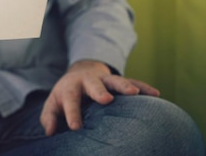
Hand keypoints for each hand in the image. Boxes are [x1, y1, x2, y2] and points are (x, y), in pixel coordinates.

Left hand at [40, 60, 160, 135]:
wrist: (80, 73)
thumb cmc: (66, 95)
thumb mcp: (53, 104)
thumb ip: (49, 118)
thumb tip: (50, 132)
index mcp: (71, 88)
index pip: (70, 100)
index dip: (72, 113)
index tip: (76, 127)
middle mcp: (88, 81)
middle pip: (93, 84)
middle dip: (99, 91)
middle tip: (106, 99)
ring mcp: (105, 80)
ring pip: (115, 81)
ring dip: (125, 86)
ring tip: (134, 94)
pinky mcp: (119, 81)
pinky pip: (134, 82)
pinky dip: (144, 88)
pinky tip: (156, 94)